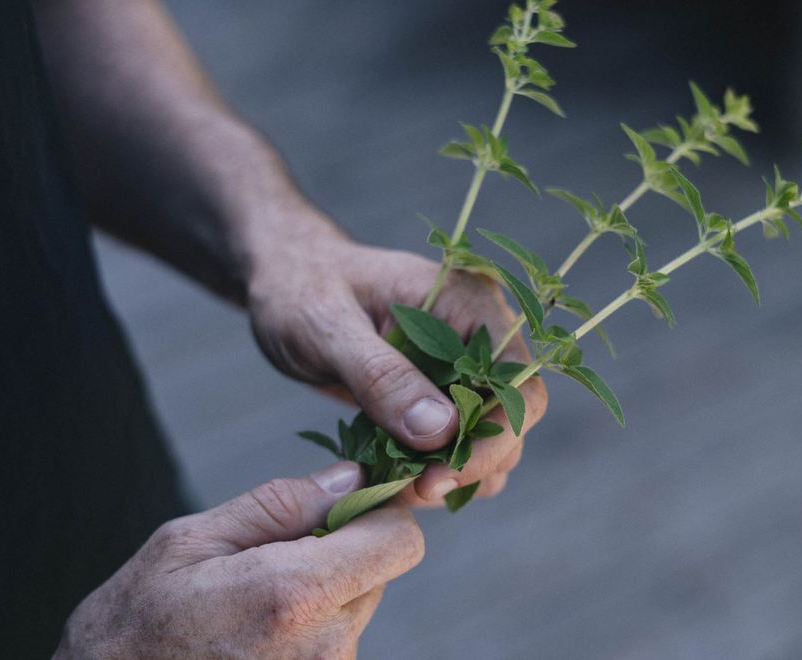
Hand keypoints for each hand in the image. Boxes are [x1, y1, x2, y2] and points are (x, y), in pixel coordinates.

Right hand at [54, 462, 422, 658]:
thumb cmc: (133, 624)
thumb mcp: (190, 542)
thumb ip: (281, 506)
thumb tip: (351, 477)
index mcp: (293, 596)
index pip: (398, 542)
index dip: (382, 510)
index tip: (346, 499)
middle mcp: (325, 646)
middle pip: (379, 571)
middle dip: (342, 548)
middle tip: (273, 552)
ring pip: (356, 606)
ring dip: (321, 590)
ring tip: (249, 601)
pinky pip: (335, 641)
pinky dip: (308, 625)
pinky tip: (252, 632)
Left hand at [246, 219, 546, 504]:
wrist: (284, 282)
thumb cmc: (300, 288)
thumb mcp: (327, 326)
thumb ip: (382, 376)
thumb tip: (441, 430)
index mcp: (470, 304)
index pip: (517, 382)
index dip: (493, 437)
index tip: (436, 477)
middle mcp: (479, 337)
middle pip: (511, 419)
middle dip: (468, 464)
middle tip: (408, 491)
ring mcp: (461, 370)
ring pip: (489, 442)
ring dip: (451, 474)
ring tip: (393, 486)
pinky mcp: (437, 398)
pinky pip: (455, 447)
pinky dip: (429, 471)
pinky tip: (387, 477)